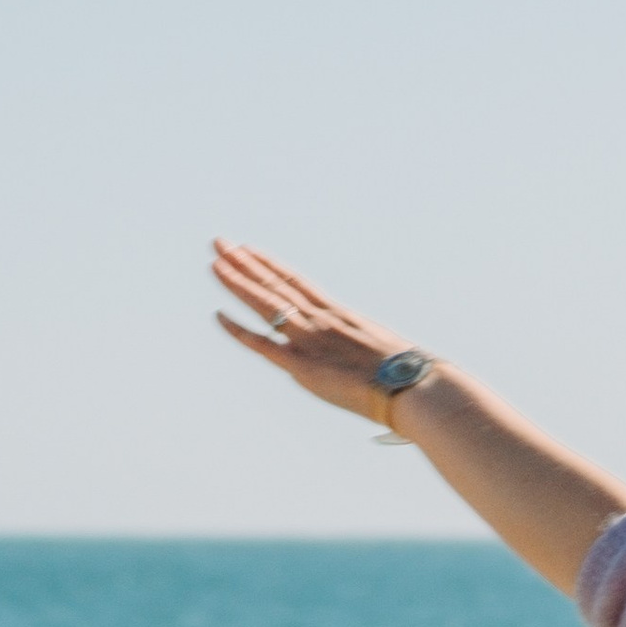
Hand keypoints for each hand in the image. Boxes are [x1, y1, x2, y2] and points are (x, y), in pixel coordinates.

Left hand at [212, 238, 420, 421]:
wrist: (410, 384)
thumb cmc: (407, 373)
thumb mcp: (382, 349)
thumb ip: (363, 348)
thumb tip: (369, 360)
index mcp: (338, 313)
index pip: (295, 282)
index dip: (269, 265)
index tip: (250, 250)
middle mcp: (319, 319)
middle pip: (274, 284)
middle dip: (244, 263)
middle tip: (220, 243)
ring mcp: (309, 339)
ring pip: (265, 303)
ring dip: (237, 282)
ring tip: (215, 262)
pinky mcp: (302, 365)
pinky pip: (263, 343)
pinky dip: (239, 330)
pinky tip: (219, 315)